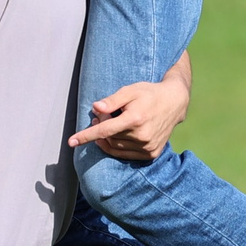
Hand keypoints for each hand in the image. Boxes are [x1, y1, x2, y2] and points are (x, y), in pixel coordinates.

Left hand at [70, 76, 189, 162]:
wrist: (174, 102)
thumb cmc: (148, 93)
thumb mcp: (130, 90)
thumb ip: (112, 101)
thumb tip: (95, 108)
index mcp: (135, 119)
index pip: (104, 131)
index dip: (86, 136)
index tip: (71, 141)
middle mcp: (142, 136)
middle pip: (109, 137)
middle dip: (102, 126)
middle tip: (104, 114)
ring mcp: (147, 147)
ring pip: (115, 147)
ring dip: (108, 137)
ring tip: (112, 122)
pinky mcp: (151, 154)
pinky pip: (125, 155)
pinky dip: (116, 147)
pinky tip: (117, 136)